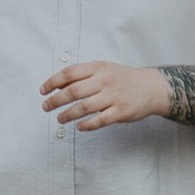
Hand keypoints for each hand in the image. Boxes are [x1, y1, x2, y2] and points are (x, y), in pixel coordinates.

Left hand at [42, 59, 168, 132]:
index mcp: (98, 67)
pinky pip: (99, 121)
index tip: (43, 91)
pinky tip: (79, 127)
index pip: (69, 73)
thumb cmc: (123, 78)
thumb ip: (83, 75)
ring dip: (67, 115)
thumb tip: (57, 85)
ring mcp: (113, 97)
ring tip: (59, 118)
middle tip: (46, 107)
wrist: (151, 87)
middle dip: (55, 100)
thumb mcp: (104, 69)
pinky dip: (86, 125)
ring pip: (83, 108)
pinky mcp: (120, 112)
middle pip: (73, 91)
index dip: (52, 82)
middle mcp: (104, 80)